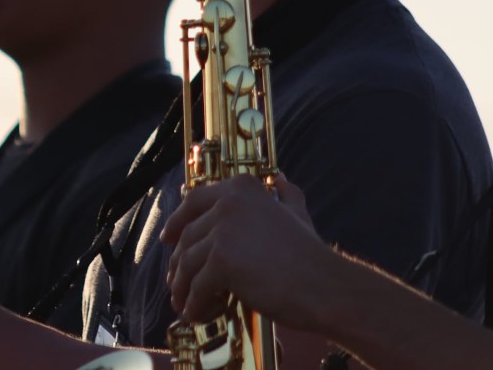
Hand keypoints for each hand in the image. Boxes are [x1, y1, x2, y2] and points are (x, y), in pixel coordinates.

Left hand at [161, 174, 331, 329]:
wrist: (324, 285)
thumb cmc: (310, 254)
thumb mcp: (297, 212)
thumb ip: (285, 193)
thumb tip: (279, 179)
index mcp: (241, 188)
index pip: (194, 202)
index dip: (177, 222)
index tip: (168, 239)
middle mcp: (228, 203)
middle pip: (188, 236)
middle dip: (179, 262)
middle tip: (176, 282)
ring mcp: (223, 231)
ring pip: (188, 263)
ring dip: (183, 287)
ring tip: (185, 303)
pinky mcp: (222, 262)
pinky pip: (198, 287)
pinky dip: (194, 303)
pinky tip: (197, 313)